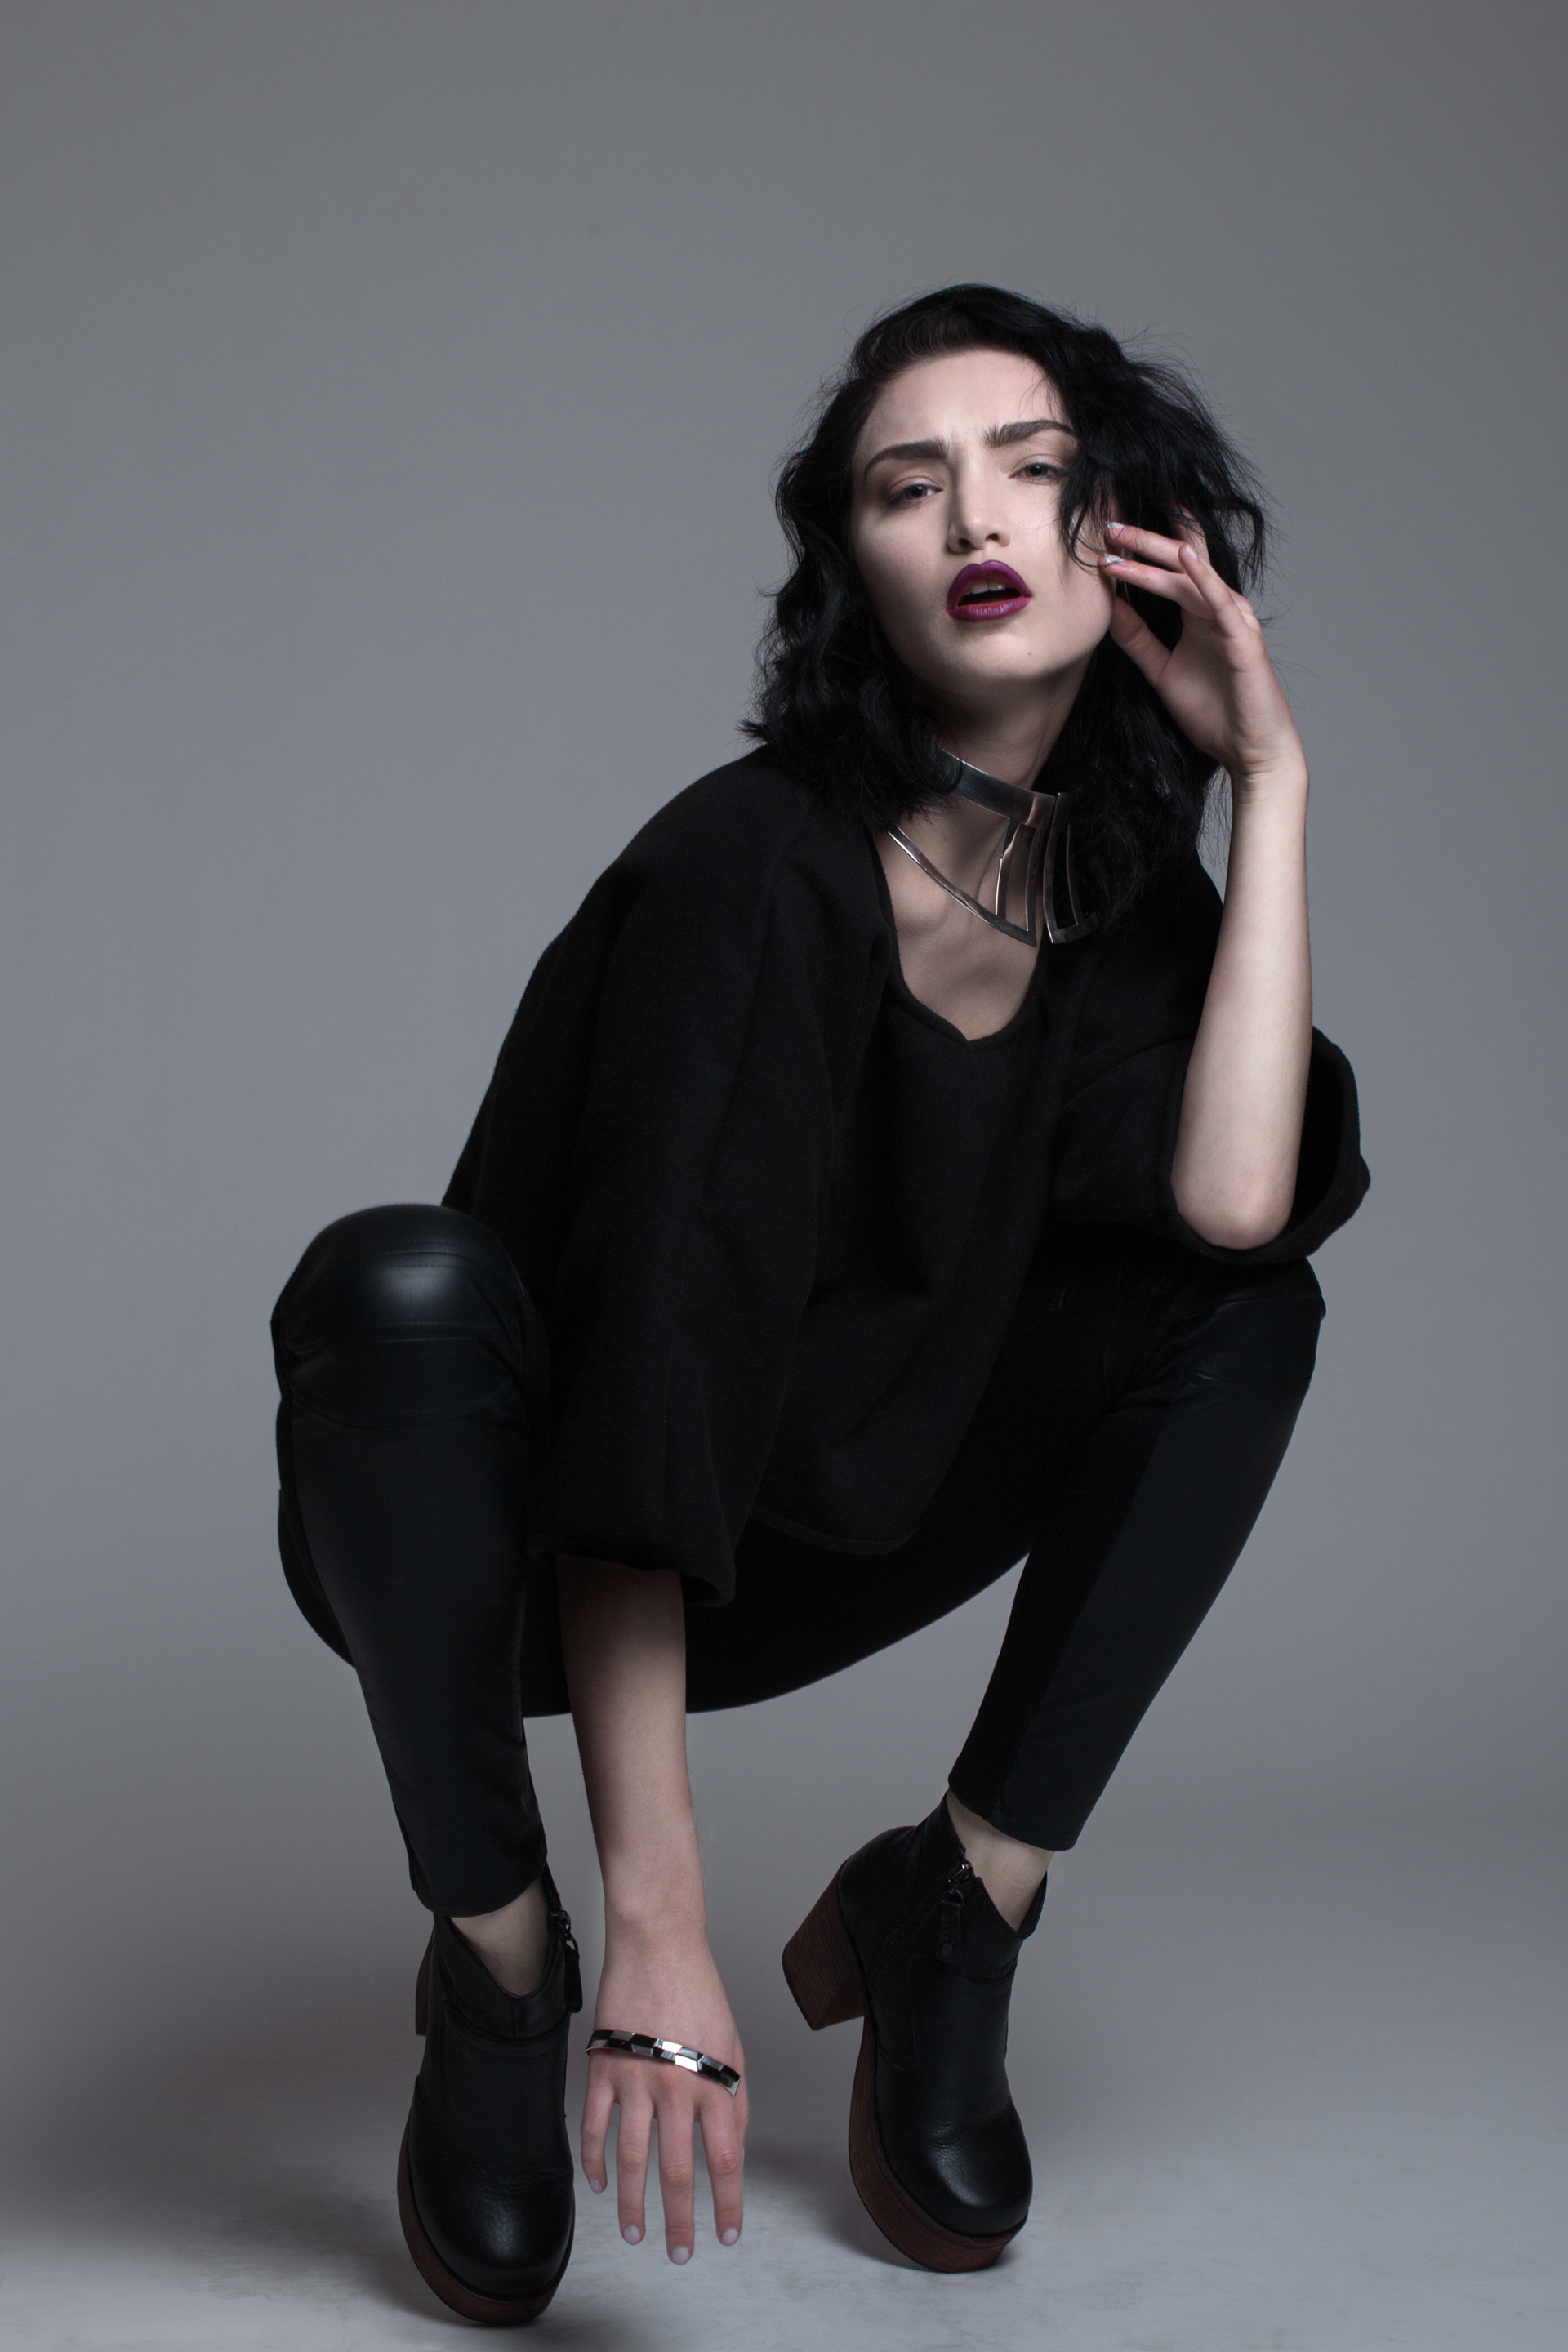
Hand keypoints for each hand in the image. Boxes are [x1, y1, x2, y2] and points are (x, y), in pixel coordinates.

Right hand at [581, 1920, 747, 2262]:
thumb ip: (734, 2096)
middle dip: (680, 2222)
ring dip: (633, 2204)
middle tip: (679, 2254)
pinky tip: (598, 2183)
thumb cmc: (699, 1992)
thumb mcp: (733, 2045)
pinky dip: (594, 2160)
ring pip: (632, 2160)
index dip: (728, 2204)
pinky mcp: (604, 2067)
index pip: (726, 2160)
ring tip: (636, 2233)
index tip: (726, 2236)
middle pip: (678, 2172)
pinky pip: (596, 2126)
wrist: (658, 1944)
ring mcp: (637, 2079)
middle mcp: (677, 2087)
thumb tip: (733, 2143)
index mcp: (715, 2083)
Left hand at [1101, 521, 1304, 792]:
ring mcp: (1233, 619)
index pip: (1166, 571)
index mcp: (1199, 612)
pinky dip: (1203, 578)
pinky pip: (1221, 601)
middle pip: (1178, 562)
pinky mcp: (1244, 638)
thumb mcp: (1161, 670)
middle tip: (1106, 524)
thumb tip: (1108, 608)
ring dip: (1158, 556)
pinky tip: (1184, 557)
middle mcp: (1217, 608)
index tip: (1100, 538)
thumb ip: (1138, 639)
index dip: (1137, 552)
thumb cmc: (1213, 711)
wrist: (1248, 749)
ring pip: (1191, 577)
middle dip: (1141, 541)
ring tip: (1125, 538)